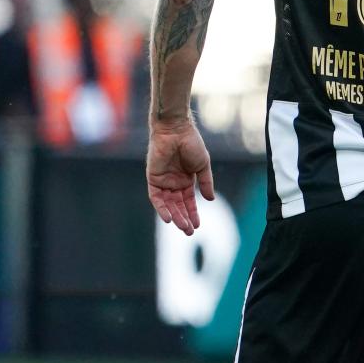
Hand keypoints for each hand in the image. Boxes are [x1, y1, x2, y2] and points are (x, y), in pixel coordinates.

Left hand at [147, 119, 214, 234]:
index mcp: (185, 180)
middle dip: (184, 219)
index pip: (188, 201)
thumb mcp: (202, 166)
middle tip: (189, 232)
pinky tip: (168, 218)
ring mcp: (163, 181)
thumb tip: (210, 199)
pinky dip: (161, 208)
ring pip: (168, 204)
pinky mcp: (153, 178)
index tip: (198, 225)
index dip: (193, 213)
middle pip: (177, 205)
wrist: (176, 130)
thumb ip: (205, 183)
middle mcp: (173, 182)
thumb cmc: (191, 144)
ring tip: (183, 227)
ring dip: (174, 216)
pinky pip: (156, 197)